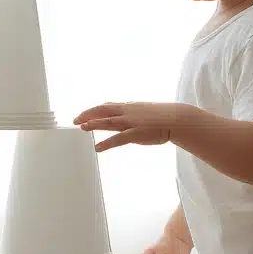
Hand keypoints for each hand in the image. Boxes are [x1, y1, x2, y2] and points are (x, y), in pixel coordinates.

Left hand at [74, 102, 193, 151]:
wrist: (178, 118)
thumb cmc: (162, 116)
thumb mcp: (144, 111)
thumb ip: (132, 113)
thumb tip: (124, 115)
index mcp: (129, 106)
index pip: (106, 106)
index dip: (93, 110)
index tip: (83, 114)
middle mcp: (127, 112)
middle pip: (103, 111)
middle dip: (88, 115)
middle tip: (75, 121)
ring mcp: (132, 122)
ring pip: (108, 122)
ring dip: (94, 124)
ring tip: (82, 128)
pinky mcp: (137, 133)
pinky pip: (119, 139)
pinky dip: (107, 143)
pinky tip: (98, 148)